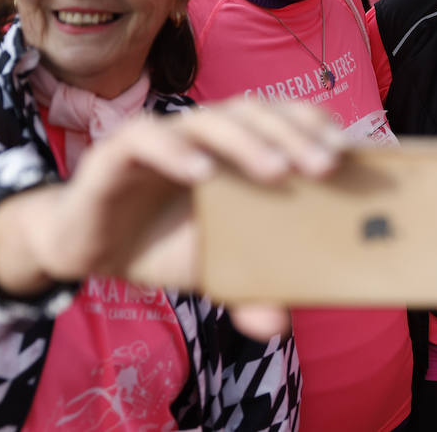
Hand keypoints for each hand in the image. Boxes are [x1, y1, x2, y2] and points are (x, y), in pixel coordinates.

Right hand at [0, 100, 345, 337]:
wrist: (85, 248)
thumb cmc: (161, 245)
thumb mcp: (211, 270)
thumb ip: (247, 289)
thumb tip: (279, 324)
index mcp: (234, 148)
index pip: (282, 119)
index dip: (315, 127)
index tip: (351, 152)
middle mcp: (202, 133)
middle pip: (255, 112)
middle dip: (295, 135)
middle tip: (327, 166)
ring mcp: (162, 136)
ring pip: (209, 119)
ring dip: (246, 141)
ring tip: (277, 171)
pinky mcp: (116, 151)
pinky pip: (147, 140)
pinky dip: (175, 152)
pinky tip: (201, 173)